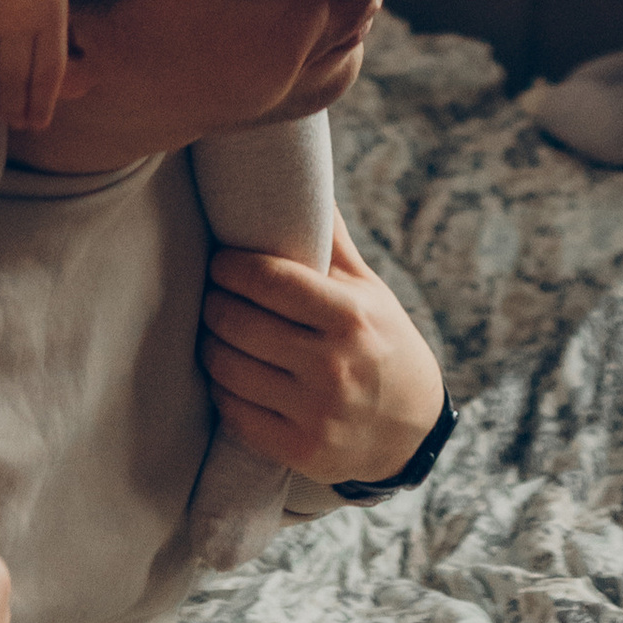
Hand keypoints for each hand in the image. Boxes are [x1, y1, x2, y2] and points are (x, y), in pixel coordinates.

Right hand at [0, 0, 69, 130]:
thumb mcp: (54, 2)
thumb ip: (52, 43)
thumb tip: (51, 97)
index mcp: (50, 13)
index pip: (47, 74)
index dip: (41, 105)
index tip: (36, 123)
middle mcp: (17, 15)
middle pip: (12, 80)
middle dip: (12, 109)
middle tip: (11, 120)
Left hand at [199, 213, 445, 488]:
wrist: (412, 431)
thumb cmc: (382, 344)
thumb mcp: (370, 290)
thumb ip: (333, 241)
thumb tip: (303, 173)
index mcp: (351, 316)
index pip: (268, 280)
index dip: (230, 266)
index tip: (220, 261)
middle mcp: (333, 365)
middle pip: (238, 322)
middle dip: (214, 302)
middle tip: (212, 293)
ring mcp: (315, 412)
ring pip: (227, 367)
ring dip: (210, 343)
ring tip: (214, 329)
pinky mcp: (299, 449)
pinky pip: (233, 411)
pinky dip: (221, 387)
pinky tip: (227, 371)